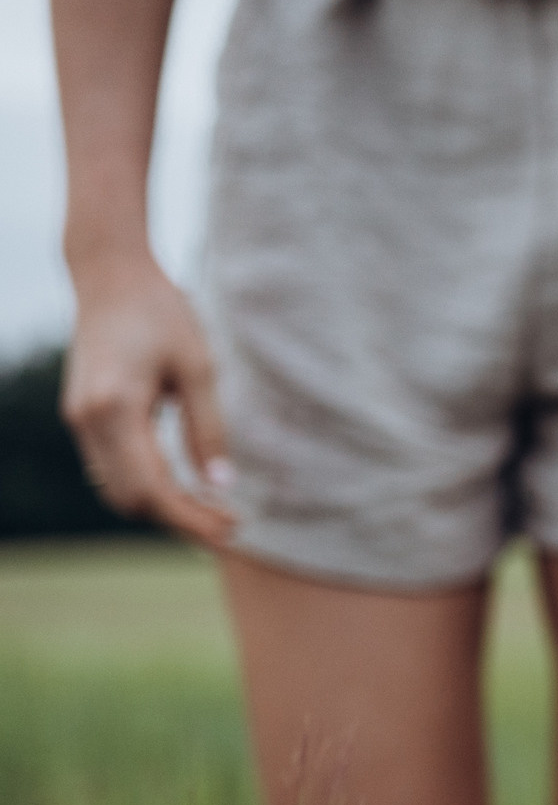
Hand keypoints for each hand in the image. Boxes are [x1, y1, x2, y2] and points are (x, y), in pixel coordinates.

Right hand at [61, 257, 234, 545]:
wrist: (111, 276)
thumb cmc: (162, 312)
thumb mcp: (199, 368)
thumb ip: (208, 430)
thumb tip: (220, 485)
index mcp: (115, 408)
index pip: (151, 489)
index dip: (191, 517)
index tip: (233, 528)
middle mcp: (86, 420)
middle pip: (130, 499)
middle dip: (179, 520)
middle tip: (230, 525)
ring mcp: (77, 419)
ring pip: (116, 488)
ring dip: (161, 507)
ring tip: (211, 512)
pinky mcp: (81, 415)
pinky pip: (110, 468)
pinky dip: (144, 486)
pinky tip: (183, 487)